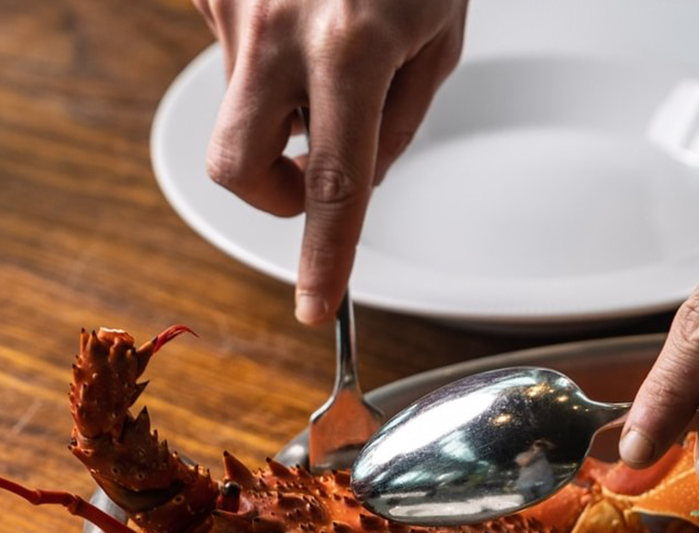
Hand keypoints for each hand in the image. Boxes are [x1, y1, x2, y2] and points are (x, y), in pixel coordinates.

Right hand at [194, 0, 468, 323]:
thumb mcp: (437, 34)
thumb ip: (398, 118)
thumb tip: (357, 179)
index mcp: (353, 49)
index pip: (336, 186)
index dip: (324, 257)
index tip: (315, 307)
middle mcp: (279, 30)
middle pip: (237, 165)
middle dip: (271, 192)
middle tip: (312, 175)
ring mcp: (232, 3)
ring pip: (239, 102)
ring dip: (280, 102)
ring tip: (331, 40)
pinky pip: (233, 48)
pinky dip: (269, 49)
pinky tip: (303, 6)